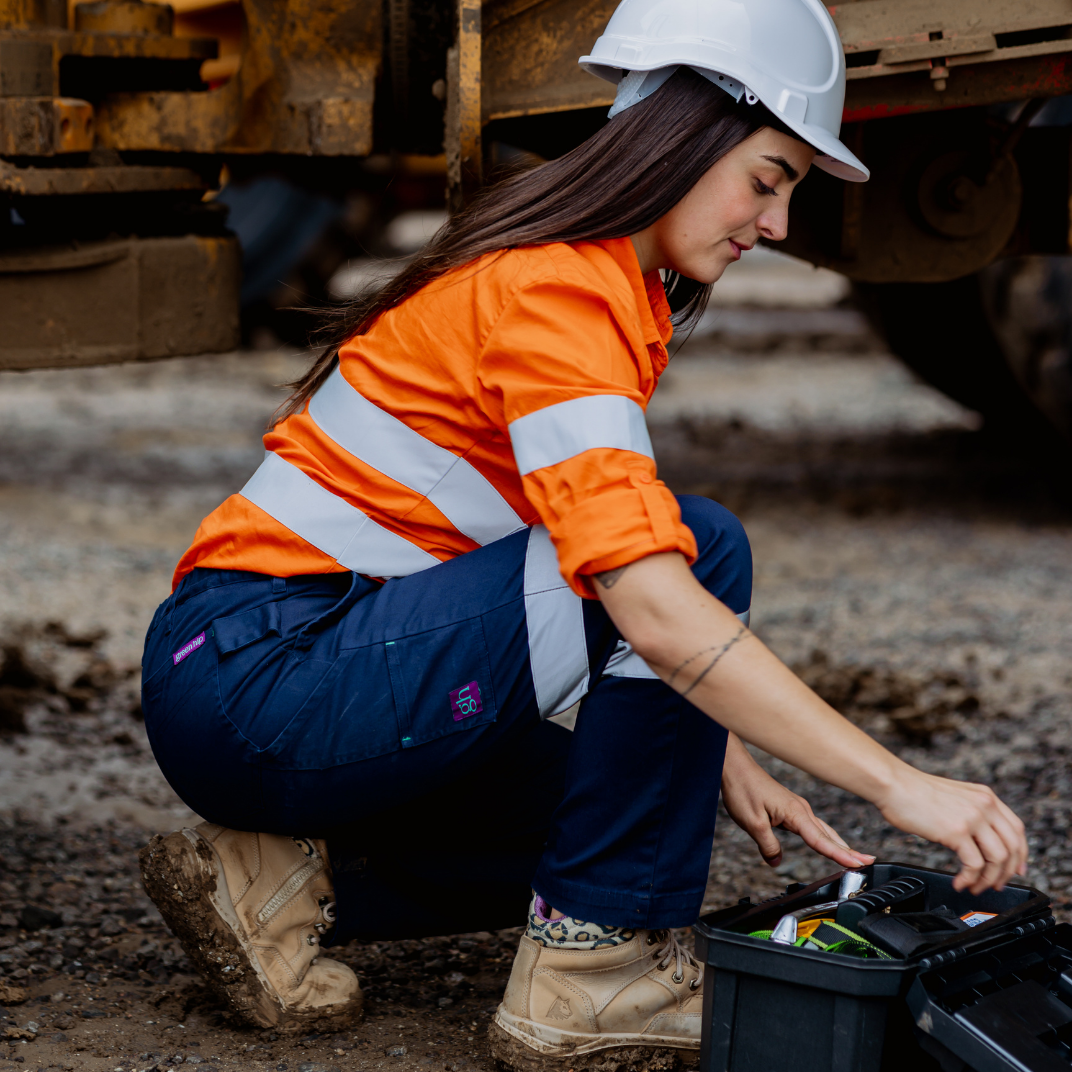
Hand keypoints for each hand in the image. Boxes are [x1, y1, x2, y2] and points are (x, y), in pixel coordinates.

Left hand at [721, 733, 873, 869]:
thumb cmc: (743, 789)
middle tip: (869, 863)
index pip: (821, 840)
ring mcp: (798, 808)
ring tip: (857, 857)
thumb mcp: (752, 823)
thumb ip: (768, 845)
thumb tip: (777, 861)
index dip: (840, 855)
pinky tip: (828, 843)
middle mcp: (801, 809)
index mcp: (796, 813)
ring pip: (823, 830)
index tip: (858, 865)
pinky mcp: (791, 808)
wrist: (735, 768)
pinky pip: (813, 826)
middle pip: (829, 835)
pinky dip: (825, 837)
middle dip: (849, 851)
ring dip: (840, 844)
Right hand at [877, 768, 1027, 893]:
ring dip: (988, 879)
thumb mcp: (954, 796)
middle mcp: (984, 805)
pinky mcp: (957, 831)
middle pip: (1013, 847)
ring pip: (998, 859)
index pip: (1017, 829)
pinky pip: (974, 865)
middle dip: (1007, 872)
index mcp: (985, 796)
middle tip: (996, 885)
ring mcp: (972, 818)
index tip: (1015, 869)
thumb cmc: (913, 791)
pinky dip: (970, 879)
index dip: (1020, 854)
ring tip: (974, 886)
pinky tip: (959, 882)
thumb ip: (972, 812)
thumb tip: (979, 840)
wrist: (893, 784)